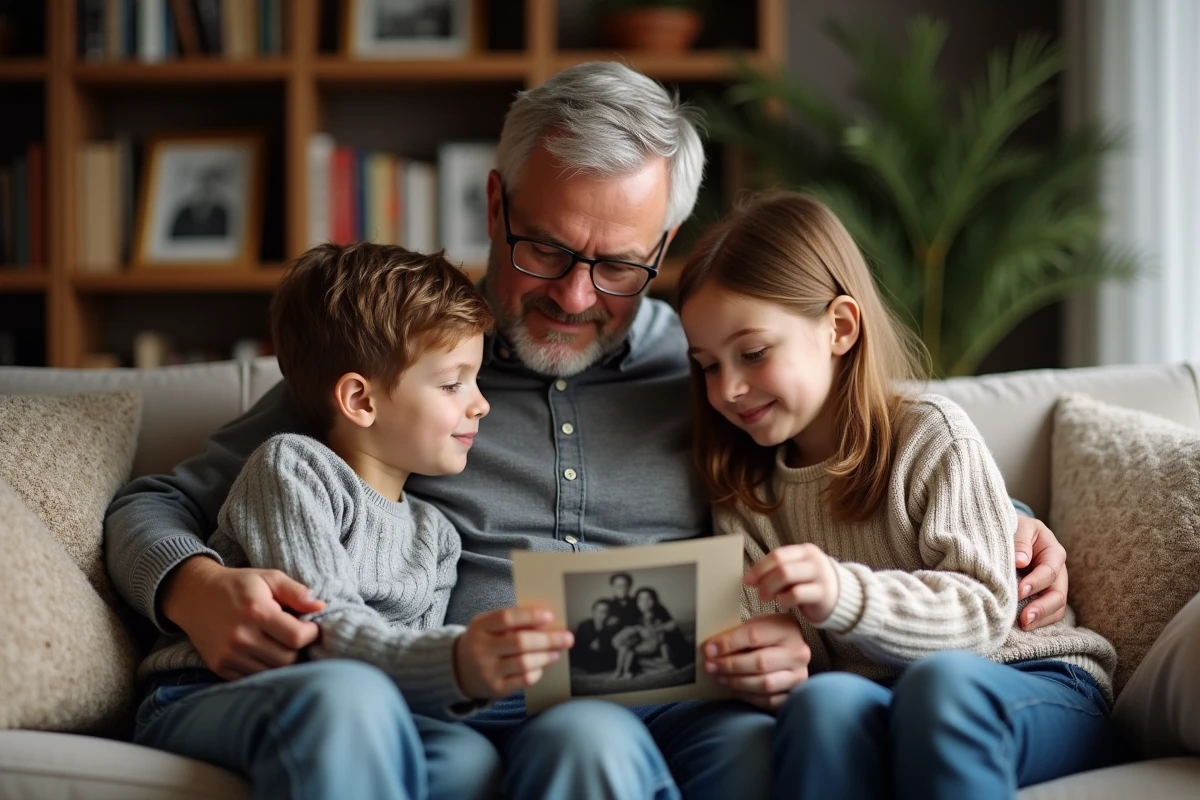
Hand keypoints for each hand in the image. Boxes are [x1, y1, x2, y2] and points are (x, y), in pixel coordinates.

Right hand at [162, 555, 324, 679]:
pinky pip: (254, 678)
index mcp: (256, 611)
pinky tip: (266, 653)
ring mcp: (228, 655)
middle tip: (298, 636)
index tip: (311, 626)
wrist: (195, 596)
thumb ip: (295, 591)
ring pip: (273, 672)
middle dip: (300, 649)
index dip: (312, 633)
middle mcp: (241, 637)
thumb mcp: (268, 577)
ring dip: (284, 661)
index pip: (297, 637)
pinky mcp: (220, 667)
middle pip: (288, 659)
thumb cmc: (238, 584)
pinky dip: (266, 670)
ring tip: (282, 644)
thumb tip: (320, 607)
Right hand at [454, 607, 572, 698]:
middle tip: (568, 637)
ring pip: (524, 663)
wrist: (460, 669)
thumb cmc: (483, 641)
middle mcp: (481, 649)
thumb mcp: (488, 625)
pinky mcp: (496, 689)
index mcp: (480, 627)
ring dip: (546, 656)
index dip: (529, 616)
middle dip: (548, 639)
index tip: (549, 616)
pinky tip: (542, 665)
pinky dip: (537, 671)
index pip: (506, 618)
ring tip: (557, 652)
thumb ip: (512, 621)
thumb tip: (546, 621)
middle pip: (519, 642)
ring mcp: (488, 671)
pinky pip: (524, 680)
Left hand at [703, 614, 810, 710]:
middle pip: (760, 662)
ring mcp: (798, 675)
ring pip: (764, 684)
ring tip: (719, 677)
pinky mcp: (795, 694)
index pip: (754, 635)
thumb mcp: (758, 625)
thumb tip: (712, 648)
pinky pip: (768, 700)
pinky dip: (748, 696)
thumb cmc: (769, 637)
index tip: (709, 649)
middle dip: (730, 665)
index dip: (729, 643)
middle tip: (710, 666)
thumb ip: (739, 634)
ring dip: (736, 682)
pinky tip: (735, 689)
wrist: (791, 651)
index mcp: (787, 628)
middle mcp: (798, 653)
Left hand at [743, 543, 839, 623]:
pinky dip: (784, 599)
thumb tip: (752, 578)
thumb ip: (779, 572)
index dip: (760, 568)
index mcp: (804, 551)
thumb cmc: (812, 585)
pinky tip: (782, 604)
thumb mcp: (798, 573)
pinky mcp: (823, 593)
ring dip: (771, 588)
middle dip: (764, 579)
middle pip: (780, 565)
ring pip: (786, 575)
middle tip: (758, 592)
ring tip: (767, 598)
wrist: (843, 599)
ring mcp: (820, 575)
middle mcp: (813, 560)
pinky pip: (796, 594)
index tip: (747, 580)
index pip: (777, 555)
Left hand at [1013, 516, 1068, 629]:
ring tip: (1023, 626)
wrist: (1010, 533)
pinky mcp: (1044, 597)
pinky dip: (1039, 622)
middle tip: (1023, 619)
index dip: (1036, 583)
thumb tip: (1021, 561)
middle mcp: (1057, 571)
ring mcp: (1053, 586)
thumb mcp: (1018, 527)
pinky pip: (1049, 614)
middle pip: (1058, 594)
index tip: (1019, 591)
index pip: (1049, 571)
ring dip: (1041, 619)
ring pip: (1057, 608)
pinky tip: (1024, 627)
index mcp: (1053, 552)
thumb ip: (1020, 541)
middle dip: (1042, 608)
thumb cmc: (1014, 528)